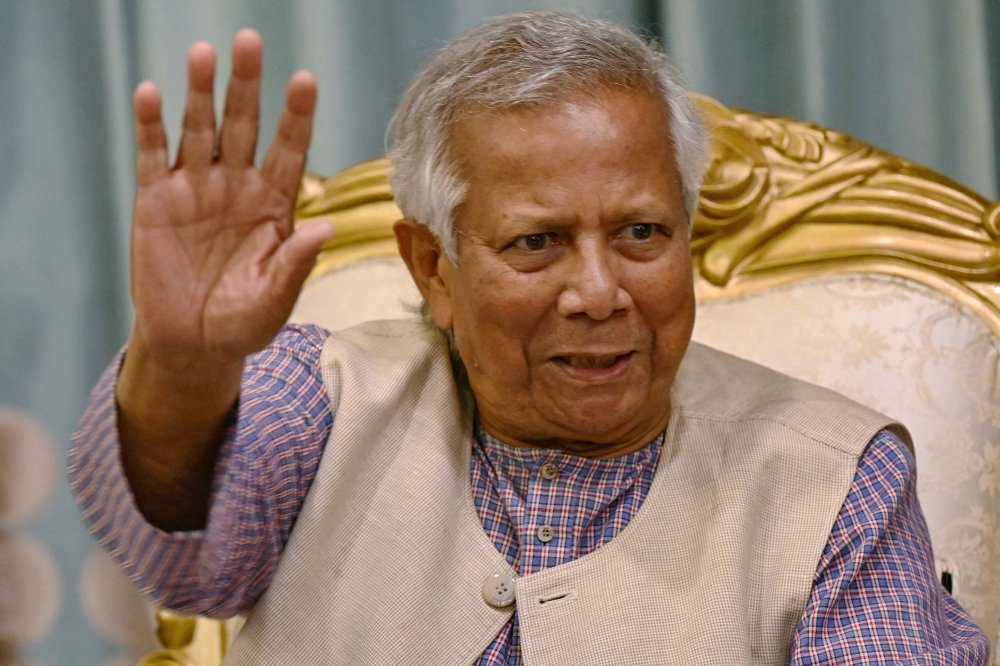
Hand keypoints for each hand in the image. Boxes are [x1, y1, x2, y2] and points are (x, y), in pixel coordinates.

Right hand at [130, 29, 330, 365]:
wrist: (193, 344)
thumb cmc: (243, 323)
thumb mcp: (274, 299)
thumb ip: (295, 263)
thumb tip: (326, 226)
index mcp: (274, 205)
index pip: (289, 150)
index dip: (297, 116)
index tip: (306, 80)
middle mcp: (237, 187)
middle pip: (244, 125)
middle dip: (247, 85)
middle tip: (249, 41)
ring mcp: (196, 189)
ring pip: (199, 130)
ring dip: (200, 93)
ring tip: (204, 52)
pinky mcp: (156, 201)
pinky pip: (153, 156)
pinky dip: (151, 126)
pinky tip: (150, 93)